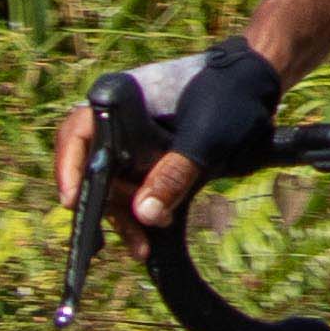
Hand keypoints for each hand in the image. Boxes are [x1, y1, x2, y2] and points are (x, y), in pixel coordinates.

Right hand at [58, 41, 280, 238]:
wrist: (261, 84)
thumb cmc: (230, 96)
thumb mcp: (205, 138)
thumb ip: (175, 173)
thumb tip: (144, 214)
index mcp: (119, 101)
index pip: (77, 134)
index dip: (68, 168)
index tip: (72, 200)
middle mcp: (119, 122)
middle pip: (92, 168)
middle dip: (106, 206)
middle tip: (130, 236)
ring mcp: (135, 143)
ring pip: (114, 186)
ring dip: (125, 217)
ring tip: (143, 246)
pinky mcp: (153, 160)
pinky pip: (137, 190)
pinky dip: (141, 213)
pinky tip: (148, 240)